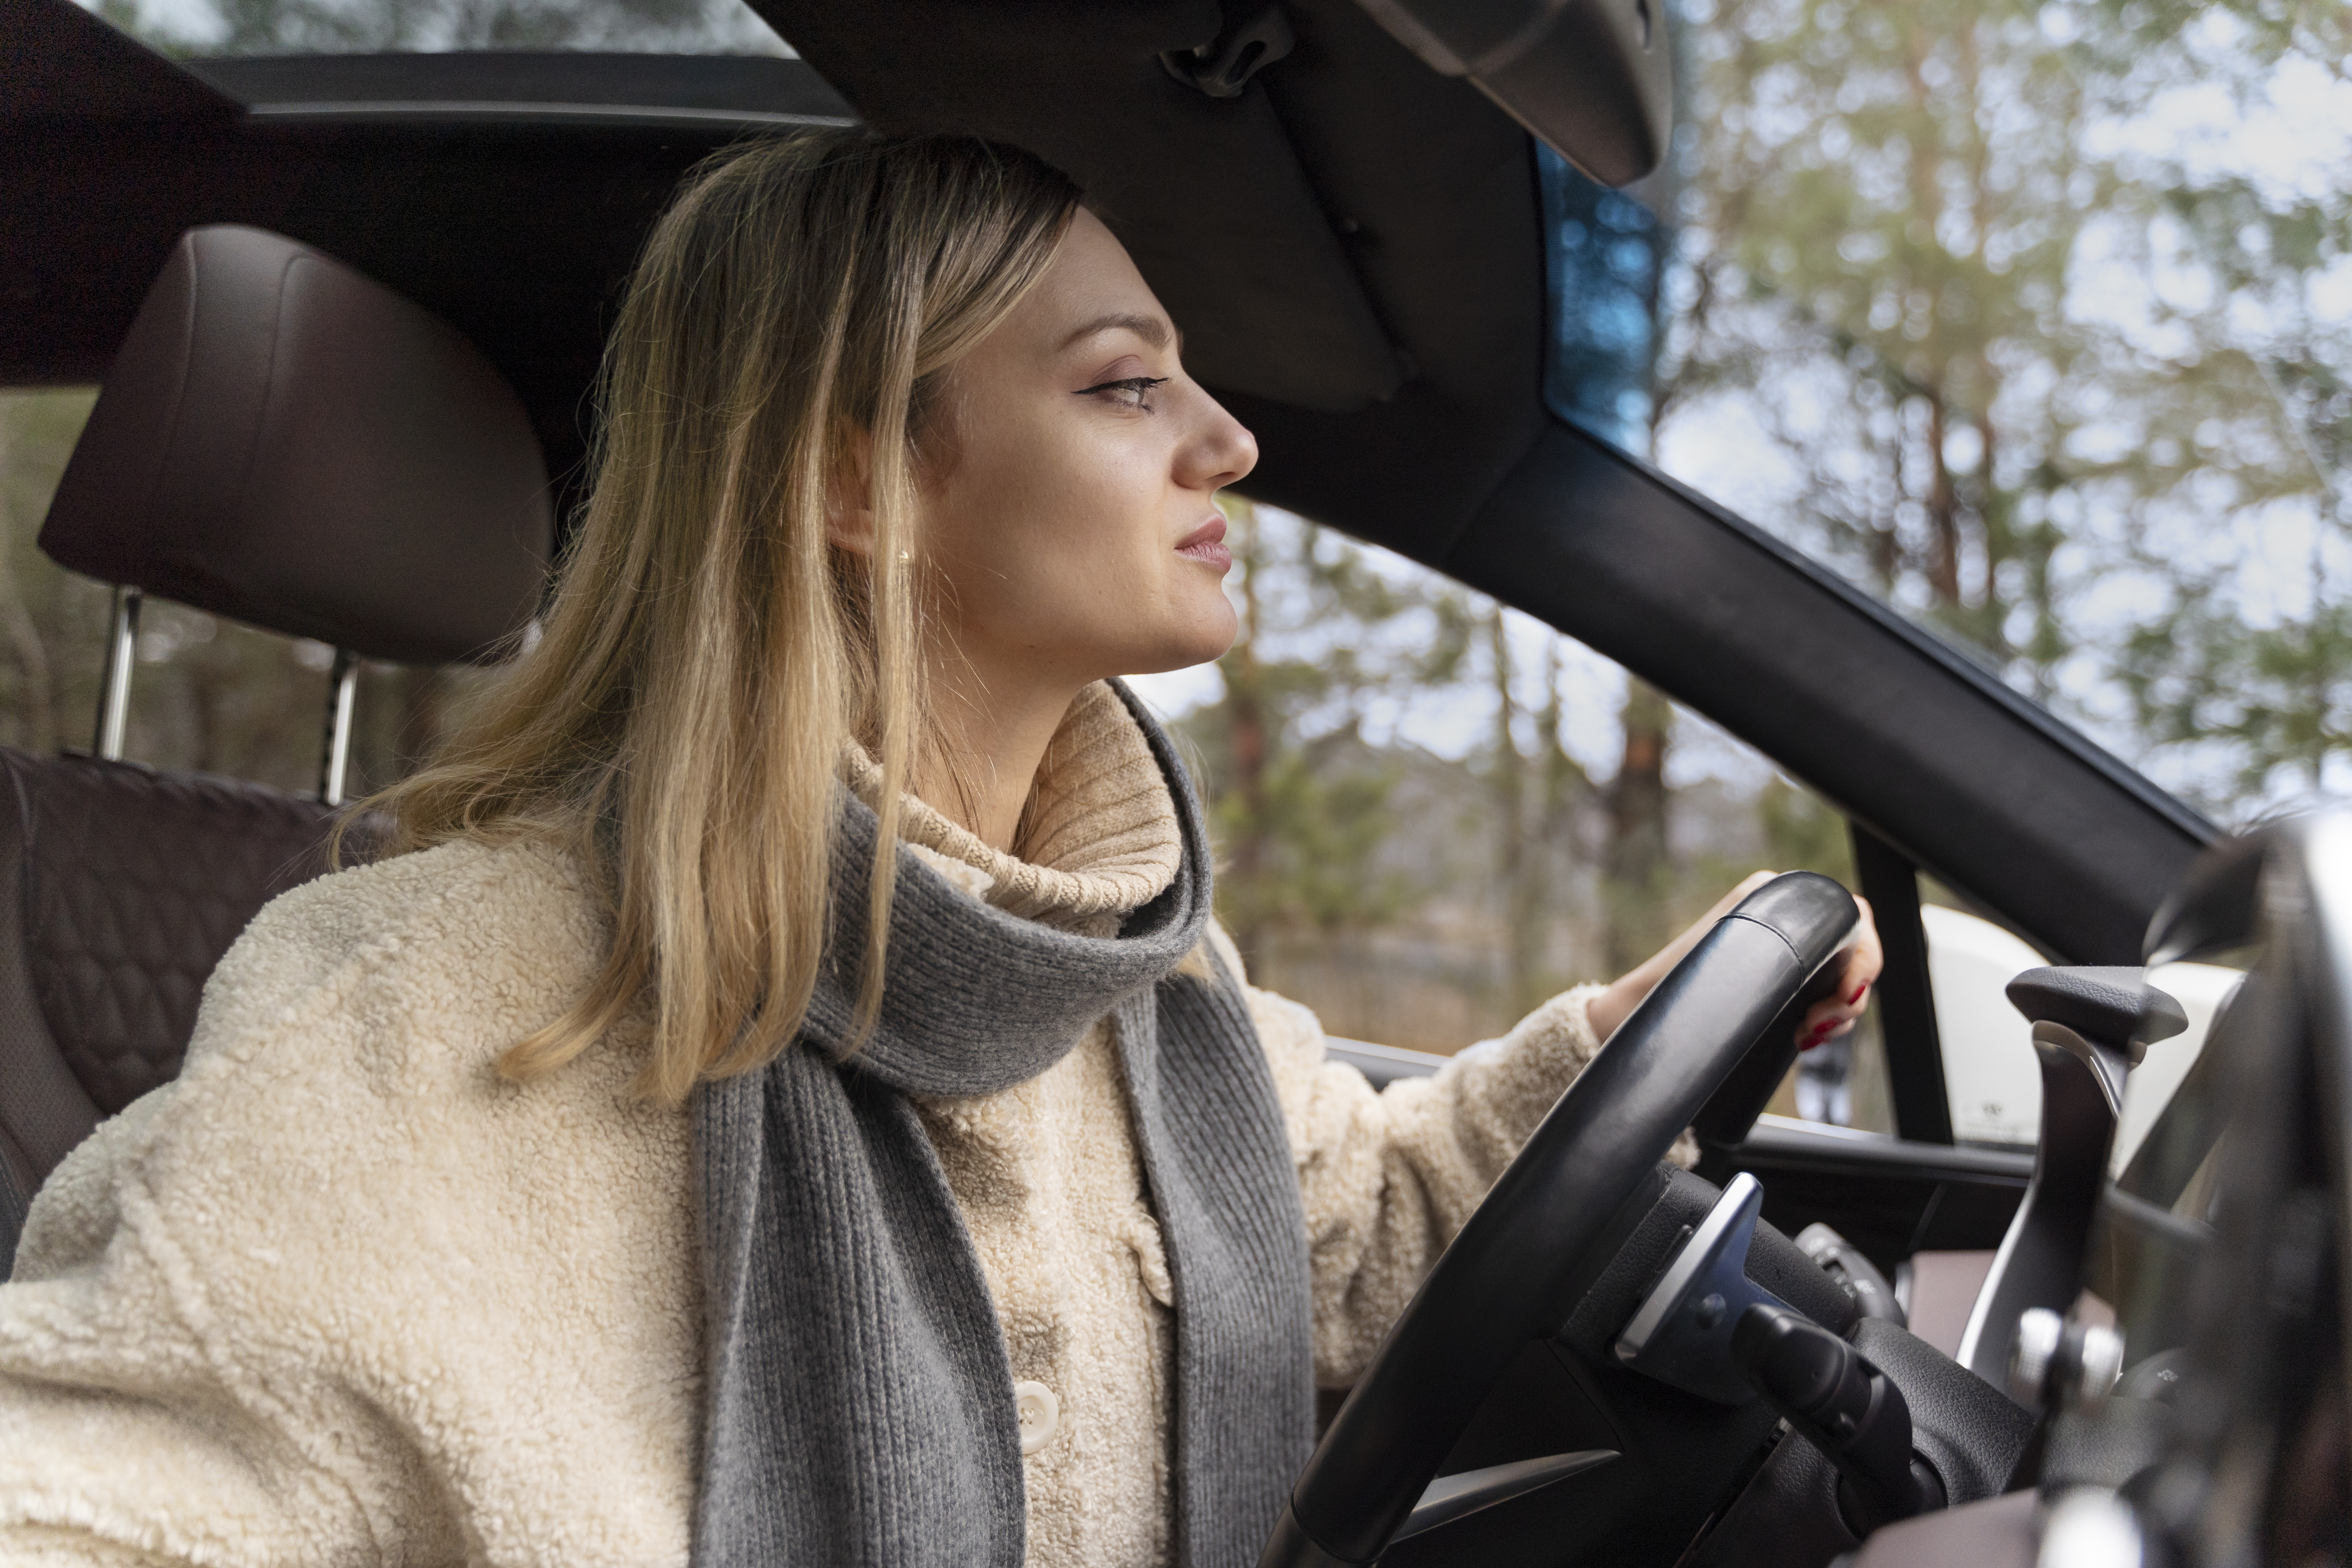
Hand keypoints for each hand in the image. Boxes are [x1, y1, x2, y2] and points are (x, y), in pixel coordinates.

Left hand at [1584, 871, 1883, 1048]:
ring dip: (1840, 1011)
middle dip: (1852, 993)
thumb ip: (1775, 955)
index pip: (1851, 916)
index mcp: (1772, 896)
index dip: (1863, 959)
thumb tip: (1826, 976)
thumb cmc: (1669, 991)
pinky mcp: (1779, 982)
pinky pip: (1823, 996)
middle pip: (1853, 951)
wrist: (1633, 1015)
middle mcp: (1783, 916)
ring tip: (1809, 1035)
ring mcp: (1784, 950)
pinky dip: (1827, 1018)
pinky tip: (1806, 1037)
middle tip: (1818, 1027)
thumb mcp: (1725, 960)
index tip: (1844, 997)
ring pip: (1843, 978)